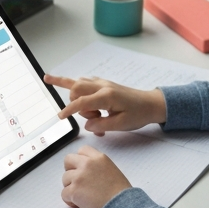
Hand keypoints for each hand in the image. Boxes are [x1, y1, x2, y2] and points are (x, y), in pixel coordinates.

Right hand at [44, 75, 166, 133]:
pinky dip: (73, 85)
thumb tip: (87, 125)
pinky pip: (84, 82)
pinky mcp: (103, 84)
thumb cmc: (138, 114)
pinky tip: (58, 82)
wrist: (150, 104)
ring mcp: (102, 83)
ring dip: (76, 96)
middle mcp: (102, 86)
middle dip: (75, 104)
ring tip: (94, 113)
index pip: (82, 102)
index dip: (69, 110)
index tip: (61, 117)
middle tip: (93, 118)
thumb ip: (101, 125)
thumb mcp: (121, 125)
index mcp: (107, 96)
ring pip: (78, 83)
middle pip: (76, 88)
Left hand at [60, 145, 131, 207]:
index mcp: (99, 158)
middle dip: (70, 170)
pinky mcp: (74, 190)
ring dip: (70, 187)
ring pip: (64, 178)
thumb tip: (85, 171)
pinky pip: (64, 194)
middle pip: (68, 160)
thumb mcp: (112, 170)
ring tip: (82, 196)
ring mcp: (79, 177)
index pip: (82, 150)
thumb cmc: (120, 193)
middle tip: (76, 180)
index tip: (82, 168)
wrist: (121, 206)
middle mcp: (87, 164)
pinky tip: (79, 204)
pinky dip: (69, 200)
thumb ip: (97, 166)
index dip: (80, 160)